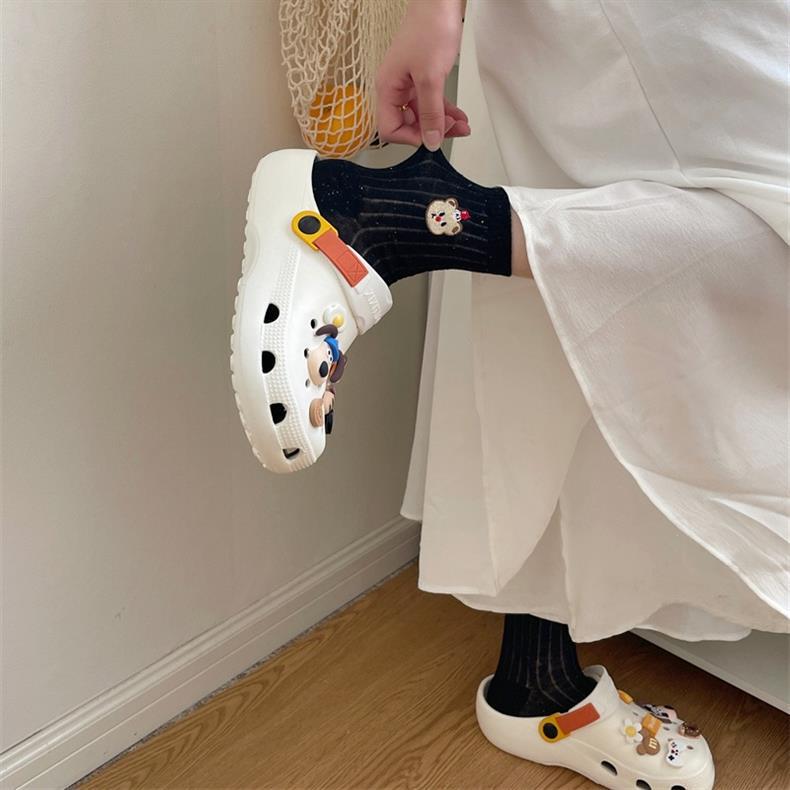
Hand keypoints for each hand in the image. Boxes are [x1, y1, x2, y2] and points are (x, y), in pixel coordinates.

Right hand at [375, 0, 469, 149]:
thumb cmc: (430, 28)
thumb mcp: (431, 78)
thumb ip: (430, 113)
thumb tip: (430, 141)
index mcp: (388, 88)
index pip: (389, 129)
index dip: (410, 137)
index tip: (432, 136)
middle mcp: (395, 88)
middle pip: (408, 124)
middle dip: (431, 130)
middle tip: (453, 130)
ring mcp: (408, 83)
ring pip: (423, 114)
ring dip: (442, 123)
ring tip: (462, 125)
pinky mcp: (422, 76)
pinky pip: (431, 102)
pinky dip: (444, 111)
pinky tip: (459, 116)